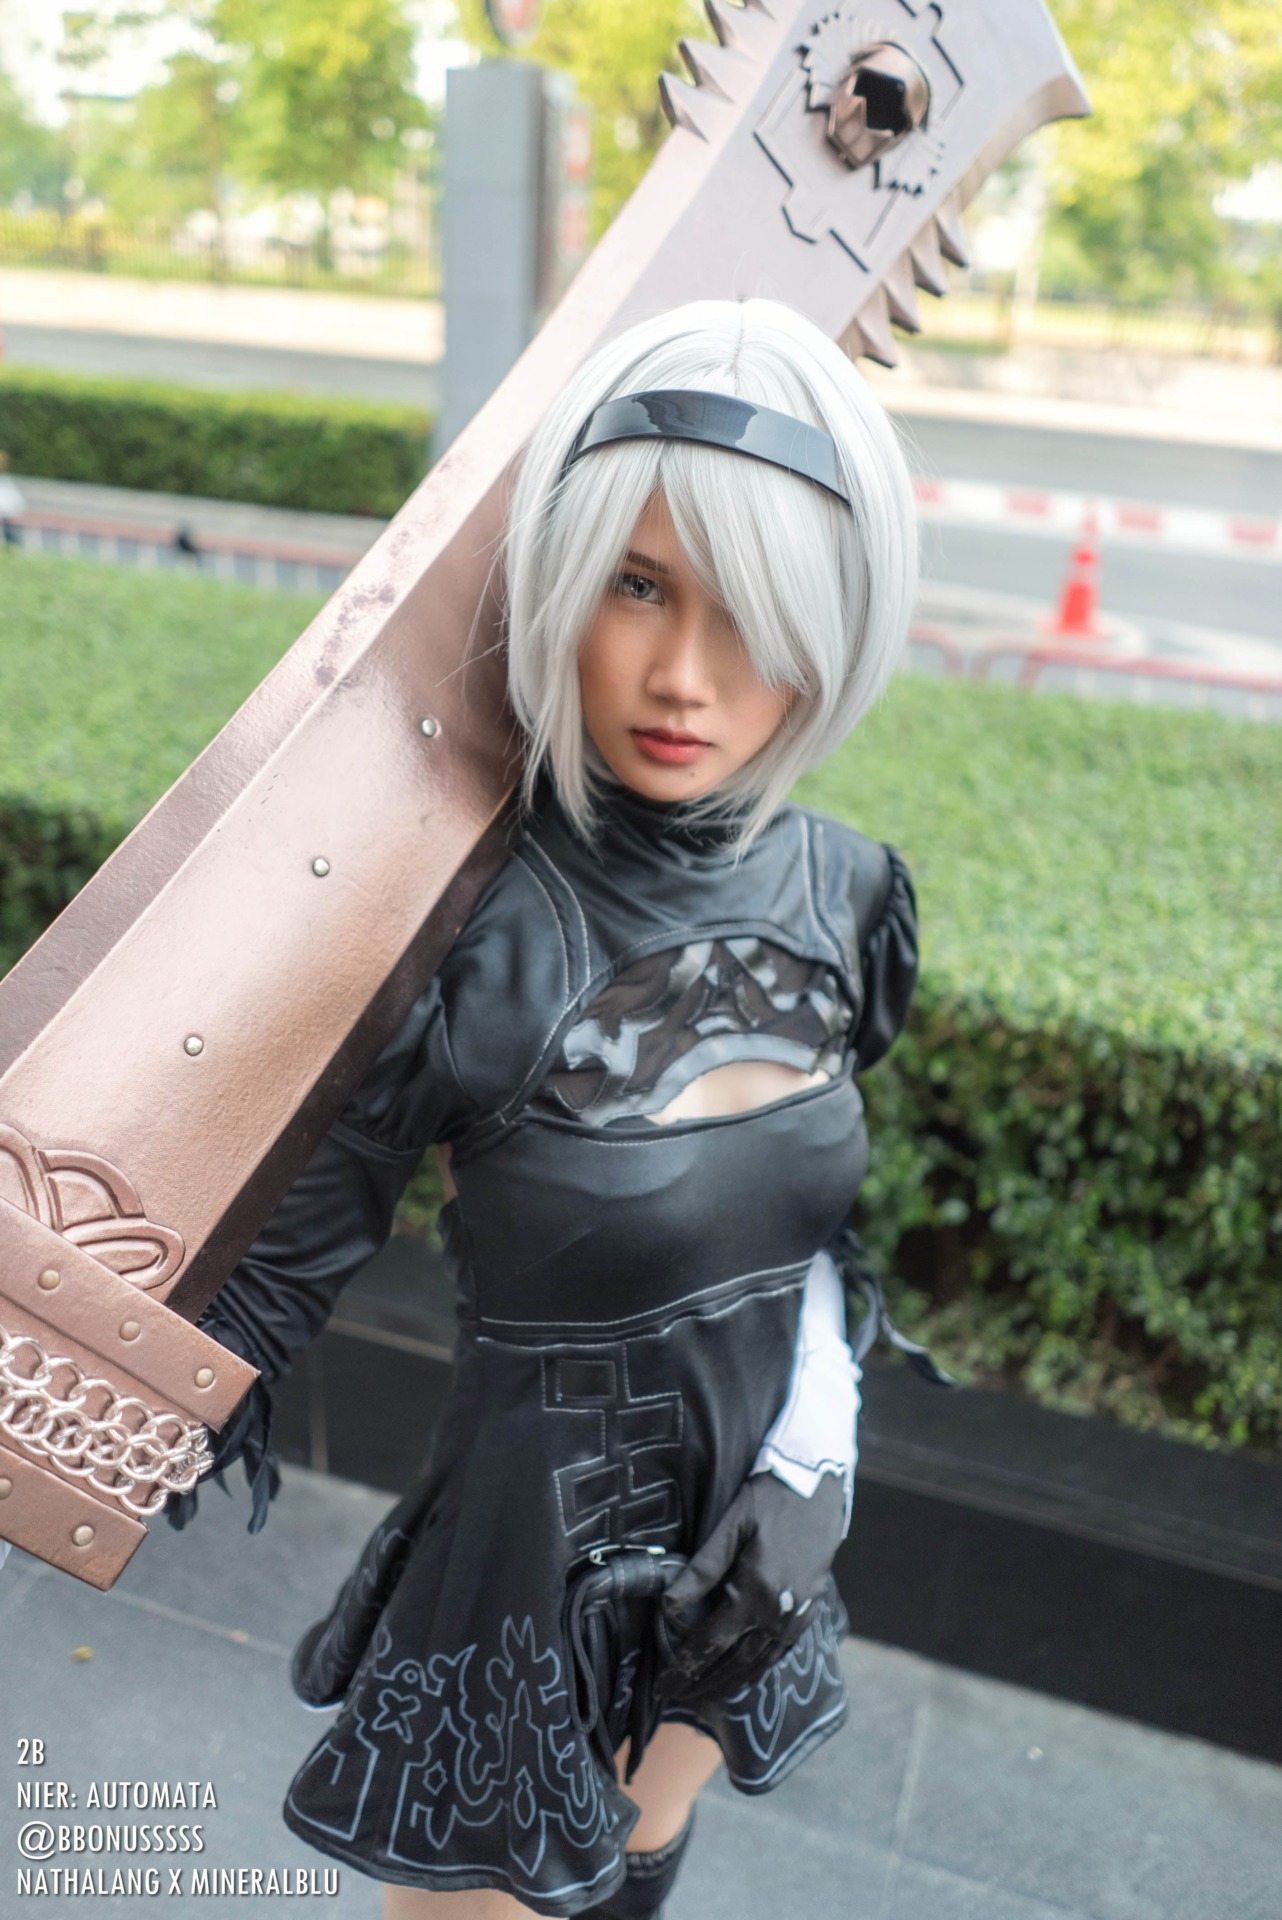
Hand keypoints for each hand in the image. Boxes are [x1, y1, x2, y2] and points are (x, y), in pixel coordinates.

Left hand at [655, 1470, 845, 1703]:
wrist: (819, 1484)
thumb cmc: (769, 1498)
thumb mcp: (731, 1527)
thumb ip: (702, 1569)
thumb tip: (668, 1604)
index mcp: (755, 1593)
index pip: (711, 1644)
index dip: (685, 1668)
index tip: (663, 1685)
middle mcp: (778, 1612)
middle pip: (736, 1664)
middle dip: (705, 1684)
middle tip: (678, 1698)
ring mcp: (798, 1614)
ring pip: (761, 1663)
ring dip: (733, 1682)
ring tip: (707, 1695)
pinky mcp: (811, 1608)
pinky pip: (782, 1650)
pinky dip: (761, 1667)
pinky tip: (747, 1671)